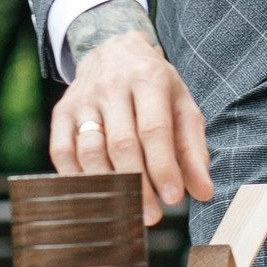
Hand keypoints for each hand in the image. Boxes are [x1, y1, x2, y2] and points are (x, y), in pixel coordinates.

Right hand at [49, 21, 213, 225]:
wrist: (113, 50)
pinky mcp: (62, 111)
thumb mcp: (182, 106)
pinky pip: (62, 151)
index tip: (173, 198)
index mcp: (148, 79)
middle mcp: (112, 85)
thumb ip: (193, 148)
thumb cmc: (155, 87)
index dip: (162, 167)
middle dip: (137, 185)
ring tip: (127, 210)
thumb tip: (204, 192)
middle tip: (151, 216)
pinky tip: (95, 195)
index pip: (154, 129)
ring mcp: (83, 98)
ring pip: (90, 150)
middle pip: (121, 143)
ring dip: (108, 186)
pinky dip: (76, 179)